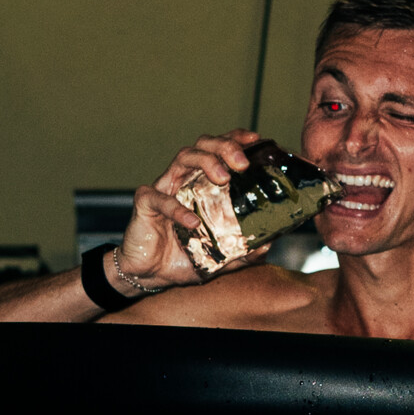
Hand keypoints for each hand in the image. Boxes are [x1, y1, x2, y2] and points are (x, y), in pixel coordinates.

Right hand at [116, 130, 268, 289]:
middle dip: (225, 146)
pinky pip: (159, 198)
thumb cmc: (183, 256)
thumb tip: (268, 244)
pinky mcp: (146, 204)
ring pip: (183, 157)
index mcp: (202, 183)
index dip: (236, 139)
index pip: (219, 150)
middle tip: (242, 164)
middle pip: (203, 145)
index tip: (256, 140)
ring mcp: (164, 188)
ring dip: (206, 162)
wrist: (151, 274)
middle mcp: (184, 179)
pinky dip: (177, 208)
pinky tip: (192, 222)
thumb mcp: (221, 256)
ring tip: (223, 179)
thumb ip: (245, 251)